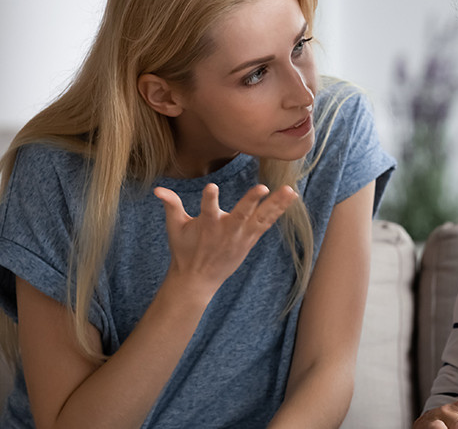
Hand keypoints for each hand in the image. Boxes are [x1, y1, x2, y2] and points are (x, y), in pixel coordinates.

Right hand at [154, 183, 297, 299]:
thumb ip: (171, 206)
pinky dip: (278, 211)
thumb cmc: (184, 250)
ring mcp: (241, 236)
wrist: (197, 279)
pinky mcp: (250, 240)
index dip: (209, 199)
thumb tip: (157, 188)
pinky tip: (290, 198)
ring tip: (290, 190)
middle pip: (241, 214)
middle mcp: (227, 230)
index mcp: (207, 225)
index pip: (207, 209)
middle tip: (263, 188)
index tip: (212, 187)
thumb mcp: (174, 228)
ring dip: (276, 204)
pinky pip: (267, 223)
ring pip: (261, 218)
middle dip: (251, 201)